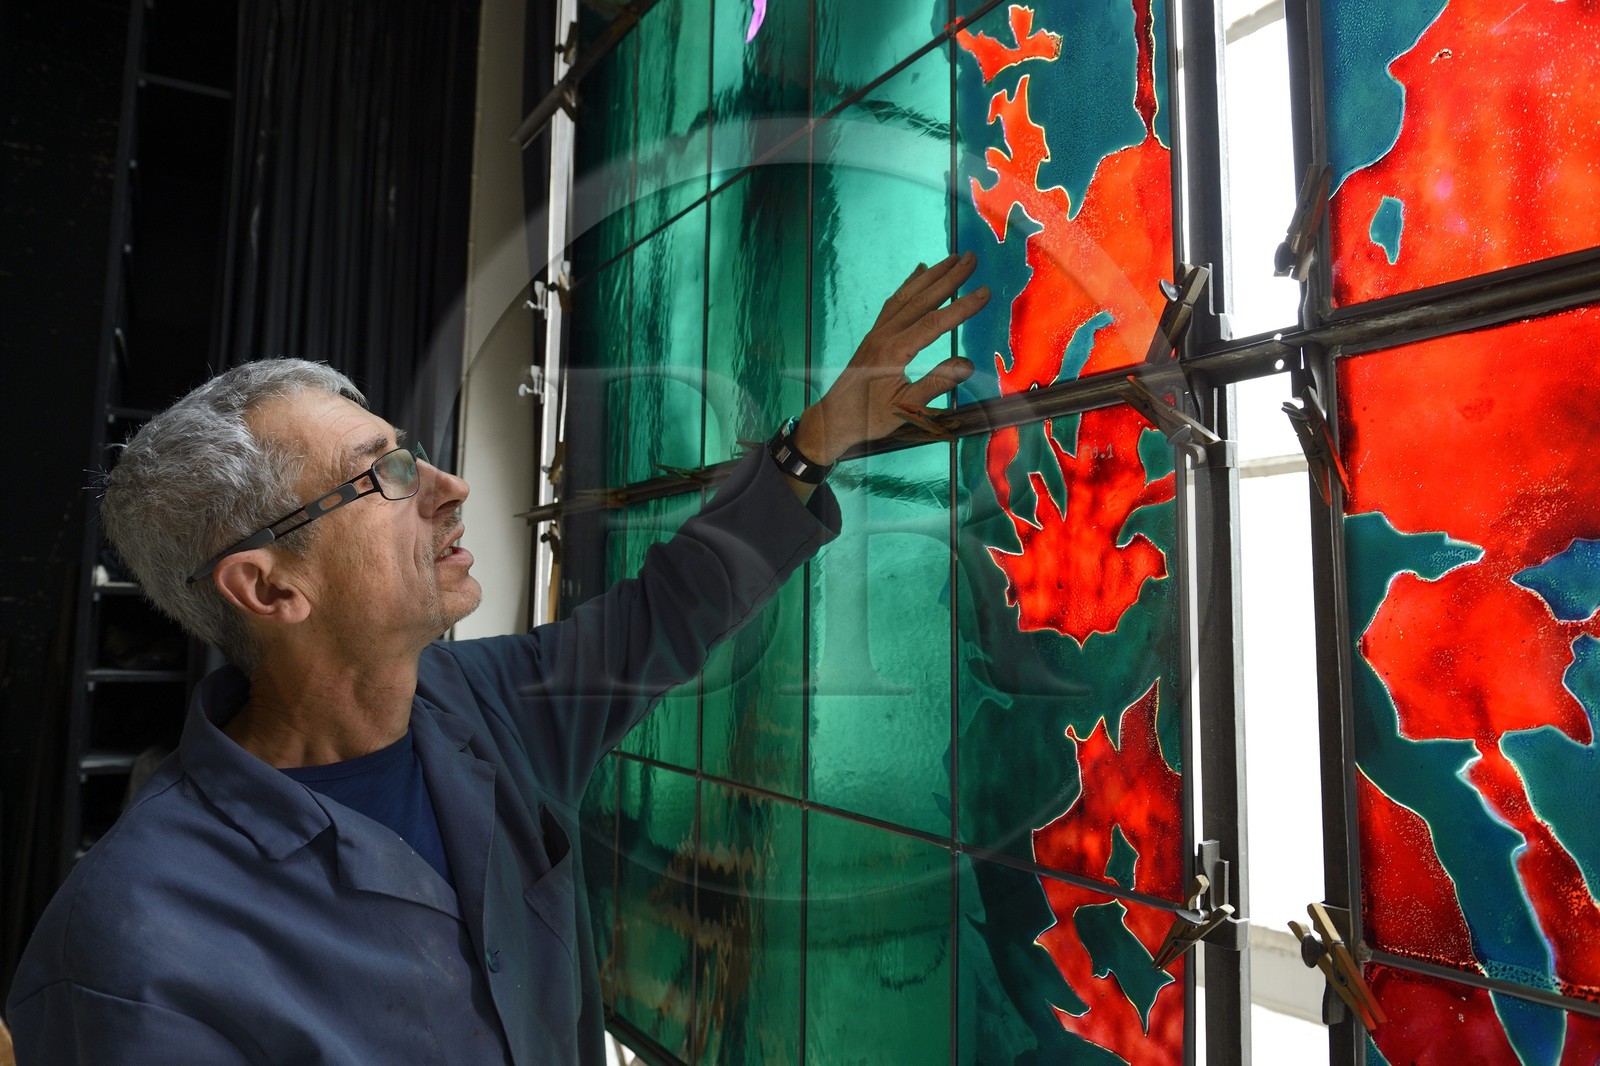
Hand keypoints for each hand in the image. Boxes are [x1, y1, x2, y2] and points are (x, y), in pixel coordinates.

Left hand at [793, 252, 988, 464]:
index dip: (961, 307)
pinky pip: (893, 302)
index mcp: (893, 353)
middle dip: (949, 278)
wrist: (834, 419)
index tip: (986, 292)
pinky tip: (920, 271)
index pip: (933, 324)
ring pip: (907, 296)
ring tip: (953, 258)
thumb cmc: (869, 418)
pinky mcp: (874, 334)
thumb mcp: (905, 409)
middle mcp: (884, 335)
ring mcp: (877, 332)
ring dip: (931, 276)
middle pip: (921, 300)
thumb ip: (935, 385)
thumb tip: (967, 364)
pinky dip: (909, 284)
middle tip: (972, 259)